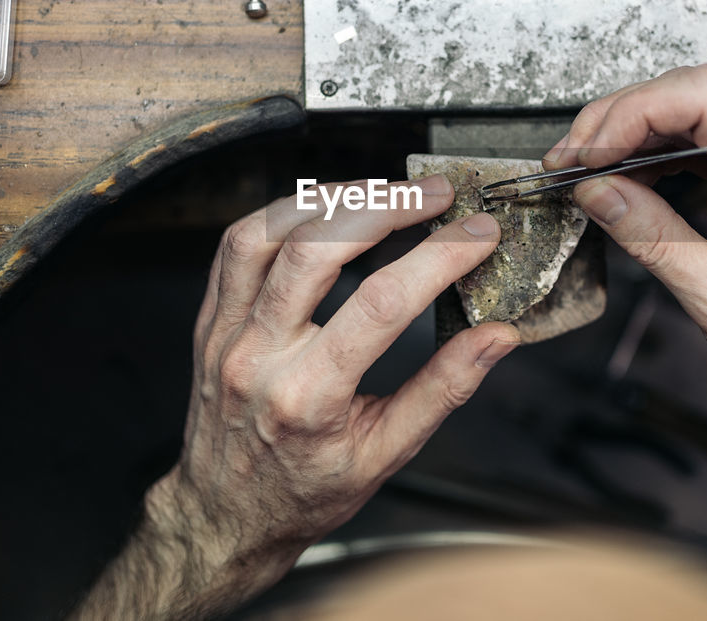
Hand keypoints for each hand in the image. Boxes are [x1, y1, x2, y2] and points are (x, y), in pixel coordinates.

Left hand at [72, 175, 518, 619]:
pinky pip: (235, 247)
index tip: (476, 234)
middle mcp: (258, 359)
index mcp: (309, 399)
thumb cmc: (303, 493)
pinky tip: (323, 209)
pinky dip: (281, 214)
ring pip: (264, 235)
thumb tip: (496, 337)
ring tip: (382, 191)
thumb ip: (444, 389)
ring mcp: (226, 335)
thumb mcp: (386, 455)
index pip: (381, 303)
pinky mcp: (209, 321)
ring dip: (328, 199)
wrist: (224, 516)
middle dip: (384, 207)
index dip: (438, 257)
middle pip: (315, 251)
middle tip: (434, 194)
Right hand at [544, 64, 706, 430]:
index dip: (635, 112)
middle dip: (620, 119)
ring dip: (633, 131)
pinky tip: (626, 175)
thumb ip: (656, 241)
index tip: (590, 152)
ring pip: (696, 107)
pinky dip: (659, 148)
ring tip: (586, 169)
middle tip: (568, 161)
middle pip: (694, 93)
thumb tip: (598, 192)